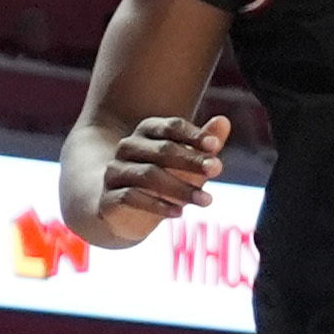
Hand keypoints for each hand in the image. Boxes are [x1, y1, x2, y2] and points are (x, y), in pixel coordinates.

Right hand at [91, 112, 230, 238]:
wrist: (126, 211)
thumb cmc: (165, 178)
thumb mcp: (188, 162)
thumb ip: (205, 143)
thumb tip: (224, 120)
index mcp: (146, 131)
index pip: (170, 126)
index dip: (193, 135)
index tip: (215, 146)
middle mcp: (128, 147)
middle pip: (161, 149)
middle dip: (192, 160)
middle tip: (216, 170)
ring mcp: (115, 171)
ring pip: (148, 175)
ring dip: (180, 188)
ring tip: (206, 200)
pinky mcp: (109, 197)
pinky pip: (131, 197)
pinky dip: (158, 206)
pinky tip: (179, 213)